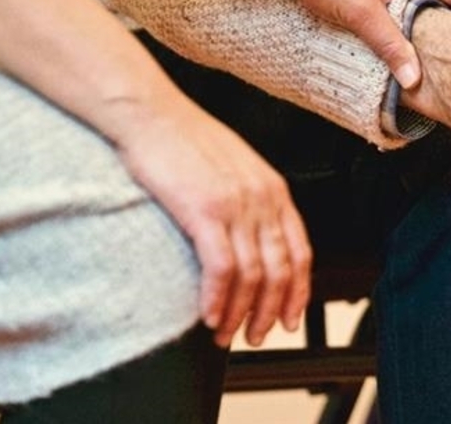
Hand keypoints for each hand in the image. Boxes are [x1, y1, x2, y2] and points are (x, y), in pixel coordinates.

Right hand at [109, 96, 312, 347]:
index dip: (297, 292)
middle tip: (254, 336)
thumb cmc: (183, 140)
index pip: (300, 252)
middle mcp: (263, 199)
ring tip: (224, 334)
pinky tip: (208, 316)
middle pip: (280, 271)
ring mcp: (236, 204)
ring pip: (252, 276)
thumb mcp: (233, 168)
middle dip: (268, 312)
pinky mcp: (205, 210)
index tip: (288, 319)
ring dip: (239, 313)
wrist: (150, 113)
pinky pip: (222, 268)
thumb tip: (250, 240)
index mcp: (274, 189)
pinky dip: (217, 299)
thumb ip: (249, 201)